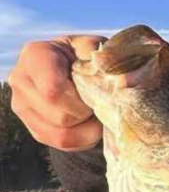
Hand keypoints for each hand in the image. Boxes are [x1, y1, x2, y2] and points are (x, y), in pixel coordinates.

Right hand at [8, 35, 106, 151]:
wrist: (80, 63)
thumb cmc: (91, 54)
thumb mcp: (102, 47)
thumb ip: (112, 59)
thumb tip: (123, 82)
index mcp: (35, 55)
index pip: (54, 89)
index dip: (82, 97)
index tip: (97, 88)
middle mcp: (21, 81)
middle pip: (61, 116)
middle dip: (89, 112)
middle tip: (102, 99)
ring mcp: (23, 107)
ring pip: (62, 135)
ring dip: (89, 128)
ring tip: (98, 109)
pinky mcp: (33, 127)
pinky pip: (62, 144)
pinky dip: (85, 137)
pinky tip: (91, 120)